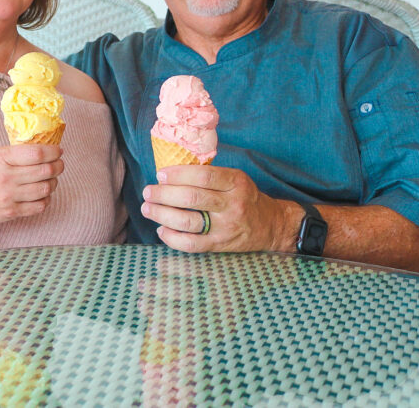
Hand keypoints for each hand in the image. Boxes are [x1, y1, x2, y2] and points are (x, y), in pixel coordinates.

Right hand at [0, 145, 63, 224]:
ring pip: (45, 188)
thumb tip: (46, 150)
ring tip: (51, 179)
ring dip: (53, 183)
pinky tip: (43, 194)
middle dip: (58, 166)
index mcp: (1, 158)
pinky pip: (39, 206)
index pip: (36, 153)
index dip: (53, 152)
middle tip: (60, 164)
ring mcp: (9, 196)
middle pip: (45, 171)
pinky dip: (46, 199)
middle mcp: (6, 177)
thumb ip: (17, 152)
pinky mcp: (11, 212)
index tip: (58, 151)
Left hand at [140, 164, 295, 252]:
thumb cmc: (245, 197)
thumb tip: (170, 173)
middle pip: (191, 199)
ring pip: (188, 222)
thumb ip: (209, 175)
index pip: (203, 176)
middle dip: (163, 195)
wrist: (271, 225)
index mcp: (236, 182)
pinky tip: (161, 230)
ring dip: (162, 215)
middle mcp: (232, 204)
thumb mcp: (235, 179)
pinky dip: (172, 238)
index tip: (160, 175)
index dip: (178, 175)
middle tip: (148, 191)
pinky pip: (192, 244)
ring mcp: (226, 227)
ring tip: (148, 208)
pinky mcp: (220, 245)